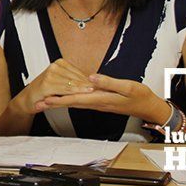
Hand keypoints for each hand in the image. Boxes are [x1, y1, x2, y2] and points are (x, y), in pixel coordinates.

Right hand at [13, 58, 94, 114]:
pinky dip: (74, 93)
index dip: (90, 80)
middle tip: (101, 90)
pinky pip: (64, 90)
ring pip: (72, 84)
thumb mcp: (60, 83)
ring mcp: (50, 74)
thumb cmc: (45, 92)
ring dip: (83, 89)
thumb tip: (92, 81)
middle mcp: (55, 66)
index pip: (79, 72)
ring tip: (94, 93)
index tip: (100, 86)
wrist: (28, 99)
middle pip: (77, 78)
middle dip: (89, 85)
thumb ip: (73, 80)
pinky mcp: (47, 84)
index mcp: (60, 63)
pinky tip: (81, 96)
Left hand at [40, 73, 170, 121]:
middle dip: (53, 103)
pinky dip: (70, 100)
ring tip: (44, 102)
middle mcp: (97, 102)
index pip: (76, 98)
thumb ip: (109, 82)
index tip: (45, 100)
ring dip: (59, 102)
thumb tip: (91, 78)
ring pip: (74, 103)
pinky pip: (81, 101)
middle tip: (37, 104)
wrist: (148, 107)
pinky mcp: (100, 101)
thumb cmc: (139, 96)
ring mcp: (98, 103)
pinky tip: (63, 98)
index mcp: (101, 98)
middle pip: (71, 103)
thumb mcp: (127, 87)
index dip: (60, 99)